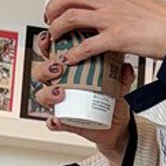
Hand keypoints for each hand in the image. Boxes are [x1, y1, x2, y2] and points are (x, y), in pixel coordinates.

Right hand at [30, 28, 134, 164]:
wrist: (117, 127)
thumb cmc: (112, 102)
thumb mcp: (119, 86)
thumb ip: (123, 76)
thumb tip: (125, 67)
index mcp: (70, 70)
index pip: (51, 52)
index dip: (45, 43)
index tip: (50, 38)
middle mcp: (61, 85)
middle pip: (40, 72)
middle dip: (44, 68)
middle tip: (58, 68)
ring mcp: (60, 103)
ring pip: (42, 96)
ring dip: (47, 93)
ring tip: (60, 93)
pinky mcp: (64, 122)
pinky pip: (52, 123)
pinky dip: (52, 122)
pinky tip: (57, 121)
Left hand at [42, 0, 165, 63]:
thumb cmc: (165, 21)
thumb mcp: (139, 1)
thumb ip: (121, 2)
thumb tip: (111, 9)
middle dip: (53, 7)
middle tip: (50, 17)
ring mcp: (111, 18)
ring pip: (71, 17)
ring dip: (57, 28)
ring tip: (54, 36)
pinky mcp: (116, 38)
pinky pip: (86, 45)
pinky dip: (73, 53)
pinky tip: (69, 58)